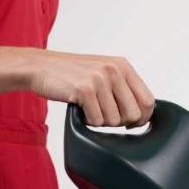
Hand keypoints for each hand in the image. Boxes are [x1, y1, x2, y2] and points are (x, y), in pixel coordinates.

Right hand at [30, 52, 154, 127]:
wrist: (40, 66)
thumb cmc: (72, 73)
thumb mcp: (103, 72)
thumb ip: (123, 87)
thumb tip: (142, 115)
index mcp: (123, 66)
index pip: (148, 101)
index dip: (142, 117)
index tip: (130, 123)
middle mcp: (114, 70)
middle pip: (134, 114)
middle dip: (120, 122)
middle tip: (104, 114)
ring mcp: (99, 79)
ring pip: (114, 120)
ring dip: (101, 121)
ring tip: (89, 107)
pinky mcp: (84, 90)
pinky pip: (97, 121)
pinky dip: (88, 121)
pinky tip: (80, 108)